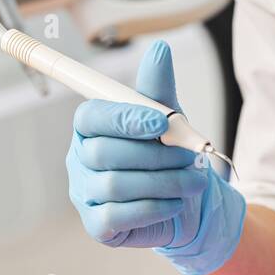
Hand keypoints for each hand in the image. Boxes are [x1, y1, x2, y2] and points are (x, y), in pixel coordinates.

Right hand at [66, 40, 245, 274]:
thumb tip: (160, 49)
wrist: (188, 203)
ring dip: (162, 182)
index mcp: (91, 128)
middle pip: (102, 153)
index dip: (124, 119)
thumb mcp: (170, 120)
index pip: (92, 117)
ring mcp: (84, 194)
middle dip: (153, 155)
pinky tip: (176, 202)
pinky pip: (118, 215)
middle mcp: (80, 159)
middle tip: (190, 158)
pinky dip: (154, 208)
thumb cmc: (170, 155)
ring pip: (114, 185)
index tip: (162, 123)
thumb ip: (159, 88)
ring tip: (194, 181)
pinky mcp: (98, 225)